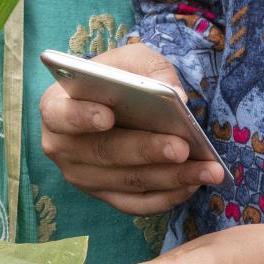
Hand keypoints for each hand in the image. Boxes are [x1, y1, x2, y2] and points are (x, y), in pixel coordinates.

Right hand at [39, 42, 225, 214]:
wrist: (112, 102)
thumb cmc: (118, 77)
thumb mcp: (132, 59)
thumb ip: (152, 69)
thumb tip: (177, 97)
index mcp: (55, 106)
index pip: (61, 114)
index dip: (82, 116)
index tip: (108, 115)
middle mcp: (61, 147)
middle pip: (103, 152)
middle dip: (146, 151)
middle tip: (182, 147)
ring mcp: (81, 177)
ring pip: (126, 182)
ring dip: (170, 178)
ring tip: (207, 169)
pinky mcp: (103, 196)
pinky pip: (135, 204)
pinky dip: (167, 197)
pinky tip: (194, 184)